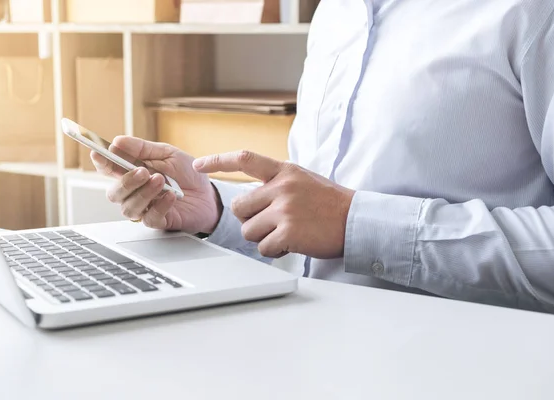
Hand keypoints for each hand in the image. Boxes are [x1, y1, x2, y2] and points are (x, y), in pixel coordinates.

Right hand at [91, 136, 221, 233]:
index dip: (101, 163)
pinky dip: (160, 205)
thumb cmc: (187, 174)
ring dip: (144, 193)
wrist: (209, 193)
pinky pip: (150, 218)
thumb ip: (143, 149)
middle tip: (143, 171)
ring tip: (161, 181)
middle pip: (114, 193)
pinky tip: (171, 196)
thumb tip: (117, 141)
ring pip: (129, 208)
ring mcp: (145, 208)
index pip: (108, 169)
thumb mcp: (168, 154)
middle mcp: (134, 192)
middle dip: (126, 182)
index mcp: (132, 173)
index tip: (98, 154)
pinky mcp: (158, 221)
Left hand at [193, 151, 354, 258]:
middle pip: (240, 206)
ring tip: (286, 232)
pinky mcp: (289, 231)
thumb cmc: (330, 203)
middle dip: (251, 219)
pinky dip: (275, 250)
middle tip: (272, 222)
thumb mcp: (302, 180)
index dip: (217, 161)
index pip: (243, 159)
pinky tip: (292, 243)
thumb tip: (250, 195)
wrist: (356, 219)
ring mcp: (285, 209)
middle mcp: (281, 187)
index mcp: (283, 171)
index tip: (197, 165)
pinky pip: (263, 247)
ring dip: (263, 236)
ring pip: (248, 230)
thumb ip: (276, 183)